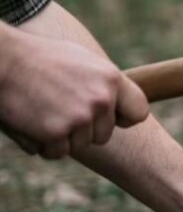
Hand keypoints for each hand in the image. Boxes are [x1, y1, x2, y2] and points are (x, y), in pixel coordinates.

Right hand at [0, 22, 148, 157]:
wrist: (1, 59)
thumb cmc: (39, 58)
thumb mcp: (82, 61)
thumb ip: (103, 83)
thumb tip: (118, 102)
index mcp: (111, 78)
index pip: (138, 112)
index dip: (123, 119)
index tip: (111, 118)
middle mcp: (101, 99)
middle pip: (103, 135)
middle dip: (83, 129)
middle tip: (57, 107)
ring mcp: (80, 117)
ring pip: (79, 146)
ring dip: (61, 137)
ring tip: (42, 110)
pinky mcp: (56, 132)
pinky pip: (57, 153)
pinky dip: (43, 144)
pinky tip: (30, 121)